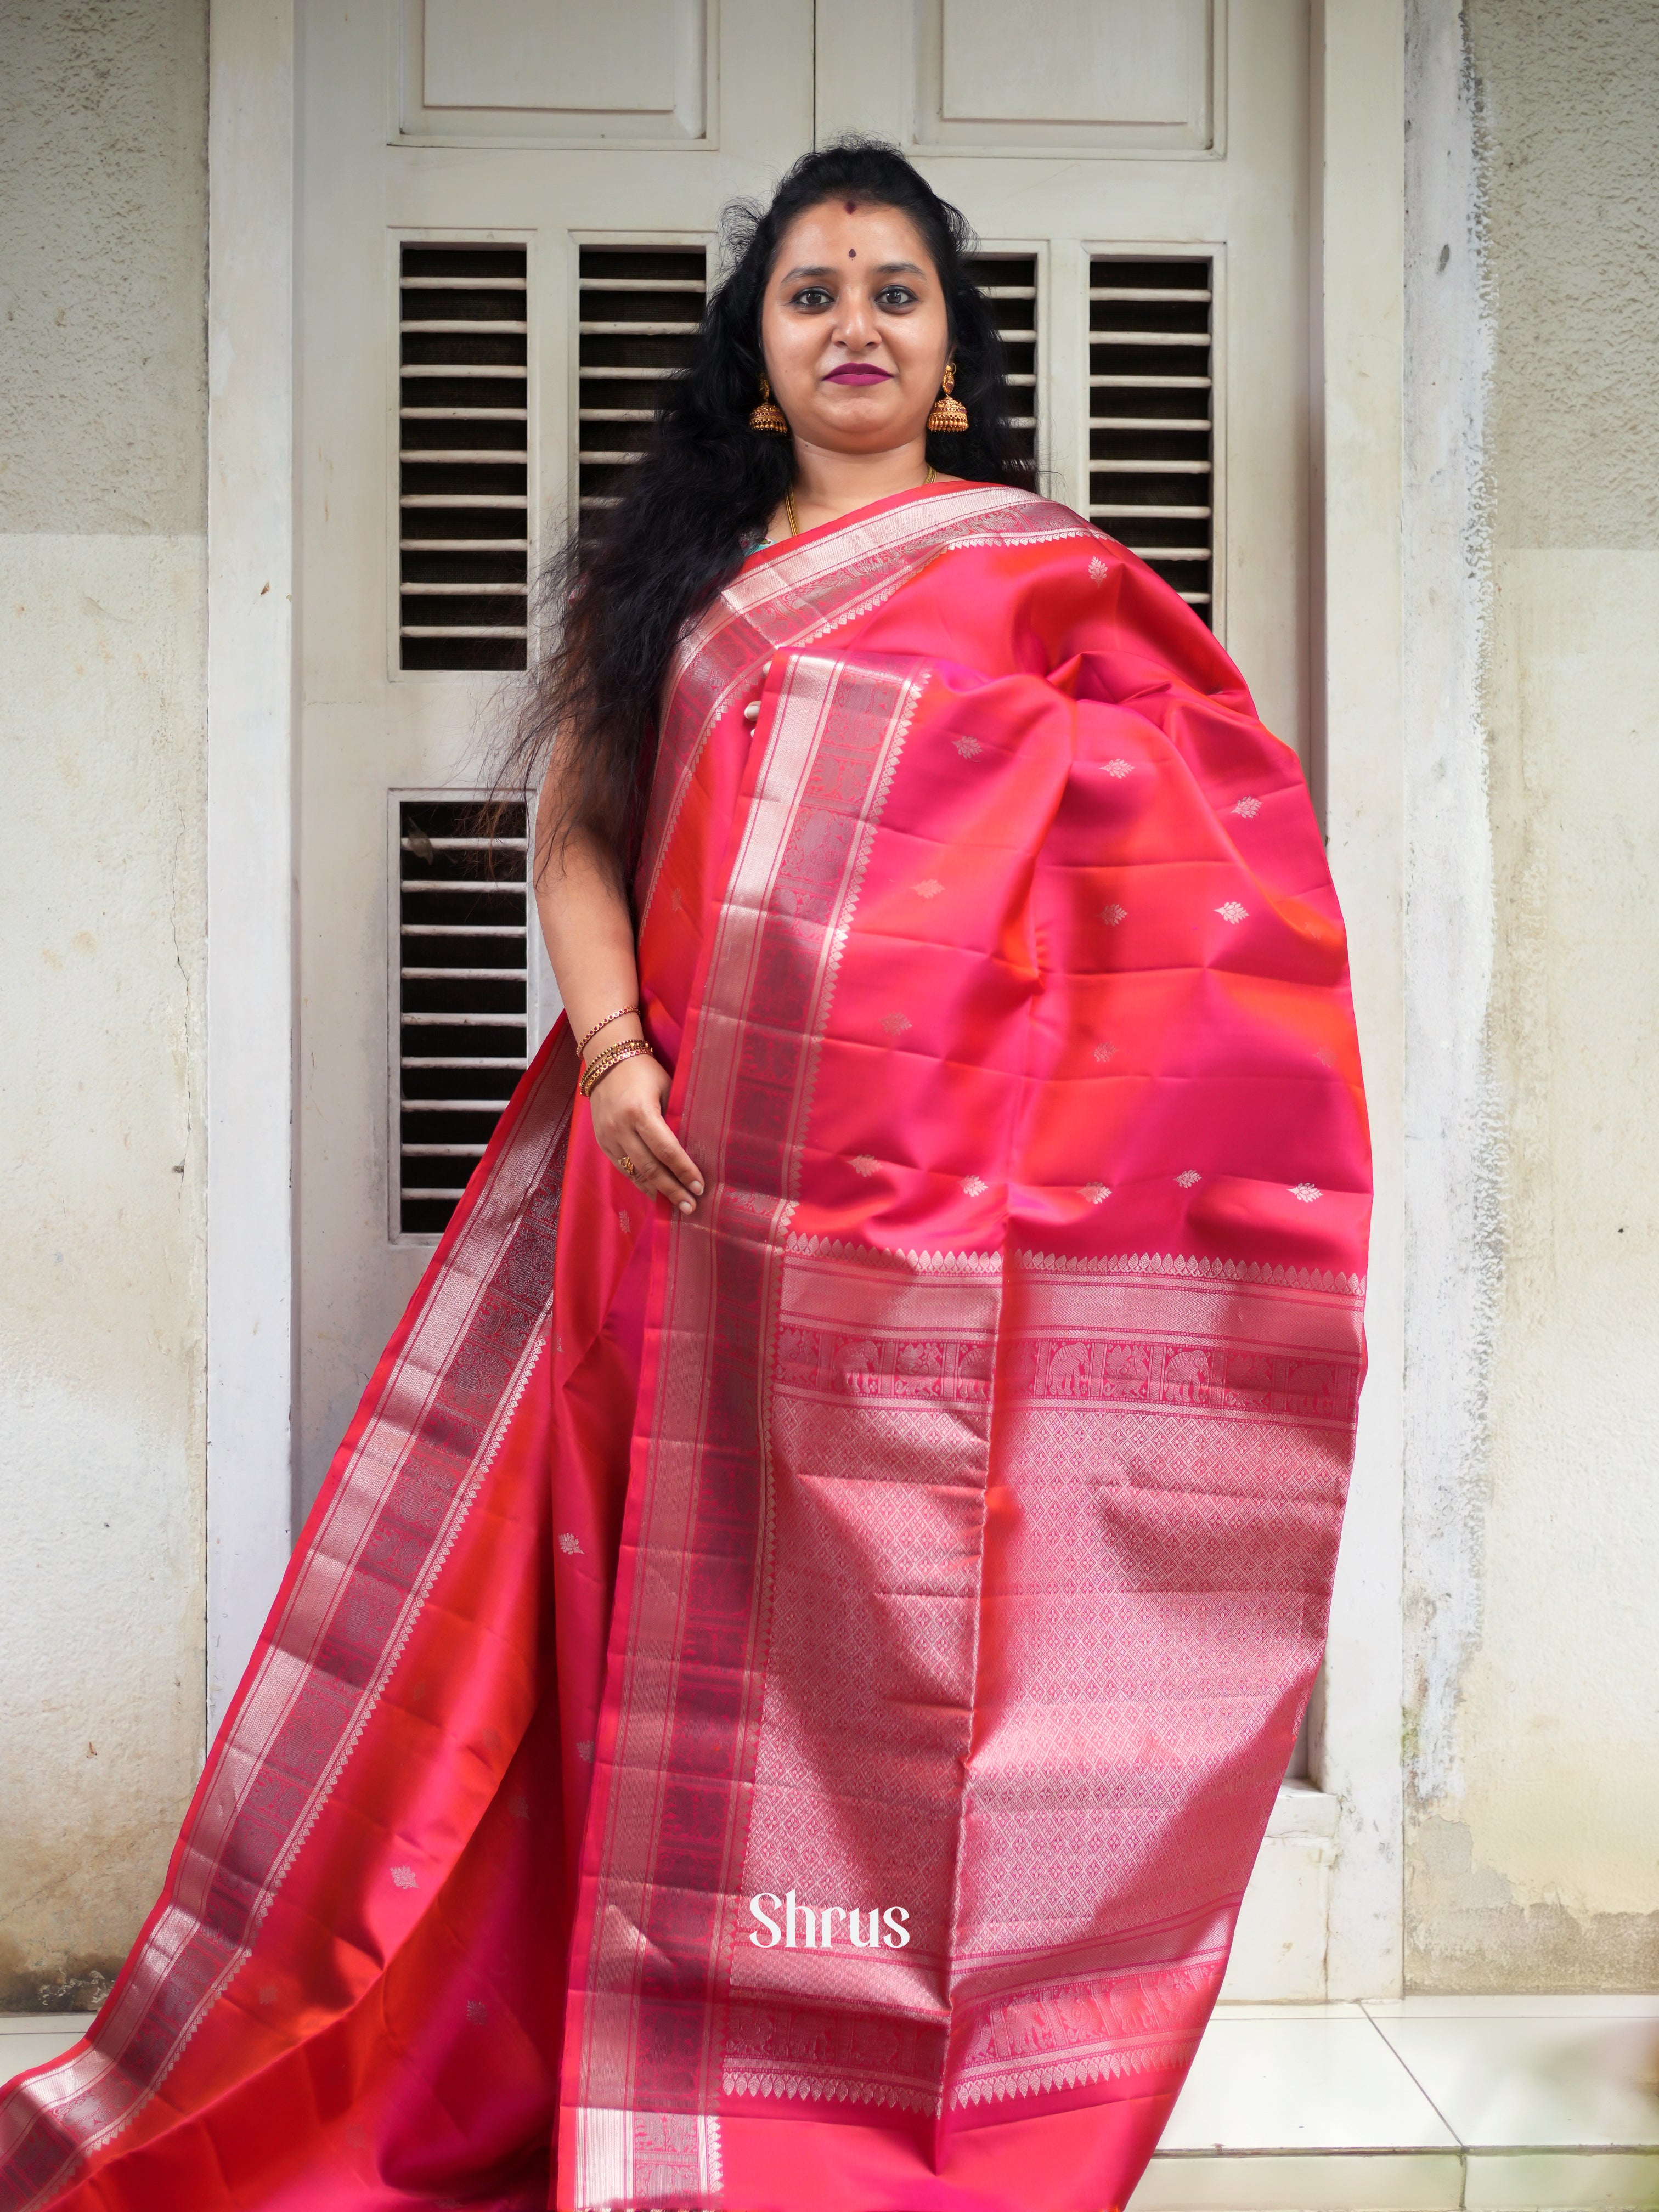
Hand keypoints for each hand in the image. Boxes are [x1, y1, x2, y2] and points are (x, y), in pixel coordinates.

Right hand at [588, 1051, 703, 1214]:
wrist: (607, 1060)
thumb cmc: (645, 1072)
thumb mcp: (667, 1088)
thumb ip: (676, 1118)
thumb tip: (696, 1150)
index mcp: (639, 1112)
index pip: (666, 1150)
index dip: (684, 1171)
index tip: (699, 1187)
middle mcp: (620, 1127)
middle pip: (650, 1168)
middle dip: (672, 1190)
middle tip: (691, 1206)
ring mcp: (607, 1136)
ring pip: (634, 1172)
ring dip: (656, 1191)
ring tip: (676, 1205)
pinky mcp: (601, 1141)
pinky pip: (622, 1167)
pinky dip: (640, 1181)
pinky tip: (655, 1191)